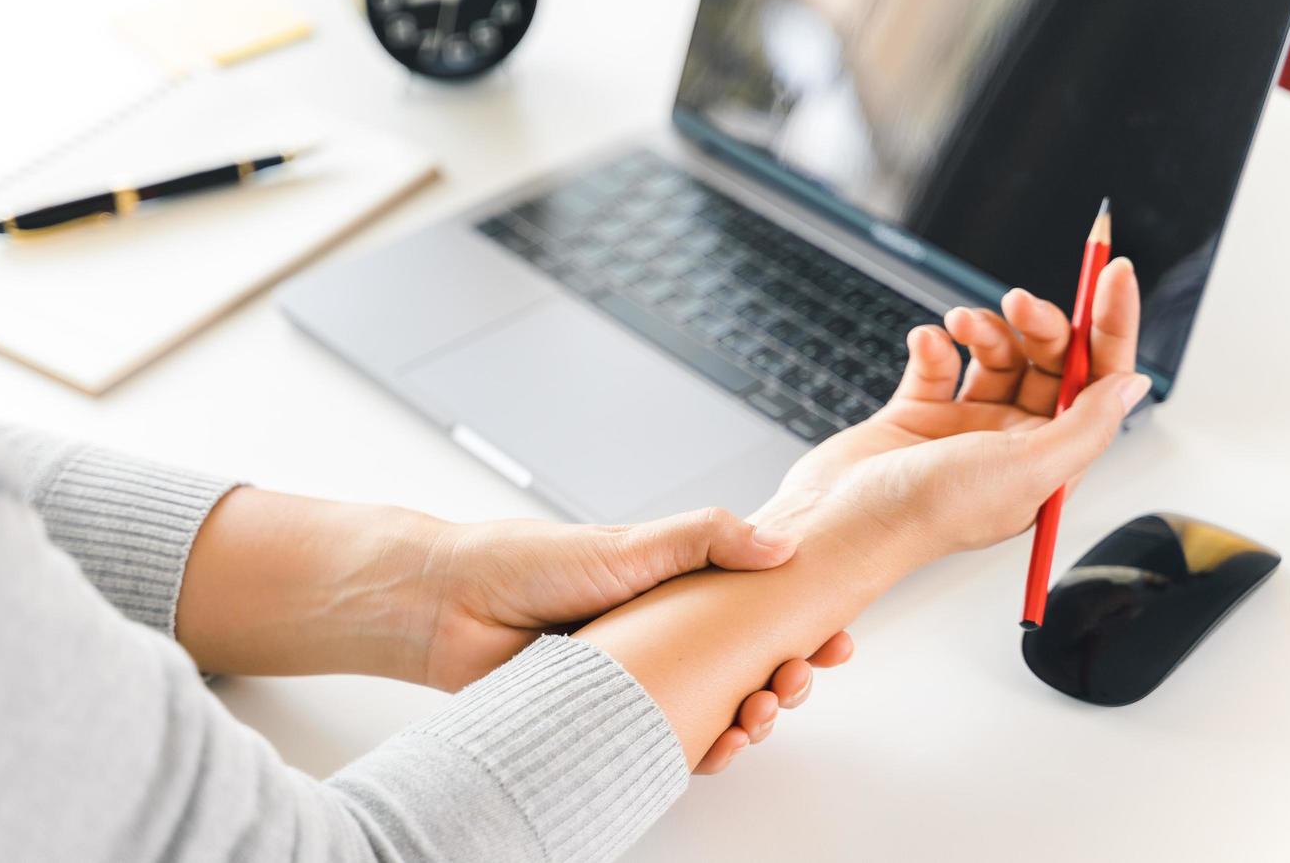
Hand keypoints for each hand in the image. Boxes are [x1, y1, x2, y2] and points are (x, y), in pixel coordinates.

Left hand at [430, 509, 853, 773]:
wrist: (451, 608)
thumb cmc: (528, 563)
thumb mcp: (628, 542)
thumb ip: (705, 538)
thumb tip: (780, 543)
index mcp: (674, 586)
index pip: (758, 607)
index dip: (804, 623)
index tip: (838, 635)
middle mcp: (664, 634)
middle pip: (748, 664)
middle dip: (788, 676)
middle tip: (799, 677)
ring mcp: (641, 678)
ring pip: (718, 708)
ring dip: (754, 717)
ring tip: (759, 713)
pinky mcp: (613, 717)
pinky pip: (671, 743)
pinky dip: (704, 750)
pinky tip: (721, 746)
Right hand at [573, 261, 1149, 768]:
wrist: (840, 522)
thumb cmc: (929, 512)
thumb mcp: (1028, 469)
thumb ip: (1088, 425)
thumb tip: (1134, 383)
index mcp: (1049, 463)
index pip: (1100, 385)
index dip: (1111, 327)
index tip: (1113, 273)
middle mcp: (1011, 444)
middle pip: (1050, 363)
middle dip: (1041, 324)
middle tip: (1019, 301)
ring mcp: (962, 429)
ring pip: (996, 355)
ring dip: (986, 328)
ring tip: (961, 322)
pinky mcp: (914, 416)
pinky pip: (937, 365)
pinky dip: (933, 346)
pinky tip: (924, 344)